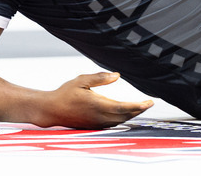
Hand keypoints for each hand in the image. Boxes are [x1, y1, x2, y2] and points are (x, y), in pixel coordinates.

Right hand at [36, 72, 152, 128]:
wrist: (51, 110)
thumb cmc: (65, 94)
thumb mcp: (81, 80)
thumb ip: (100, 78)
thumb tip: (117, 75)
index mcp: (98, 105)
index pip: (124, 107)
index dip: (139, 106)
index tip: (149, 102)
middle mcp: (99, 116)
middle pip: (125, 116)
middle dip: (139, 110)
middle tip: (149, 103)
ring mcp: (96, 123)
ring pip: (120, 121)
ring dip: (132, 115)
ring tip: (141, 107)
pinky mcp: (94, 126)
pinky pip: (113, 124)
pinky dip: (123, 119)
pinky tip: (126, 113)